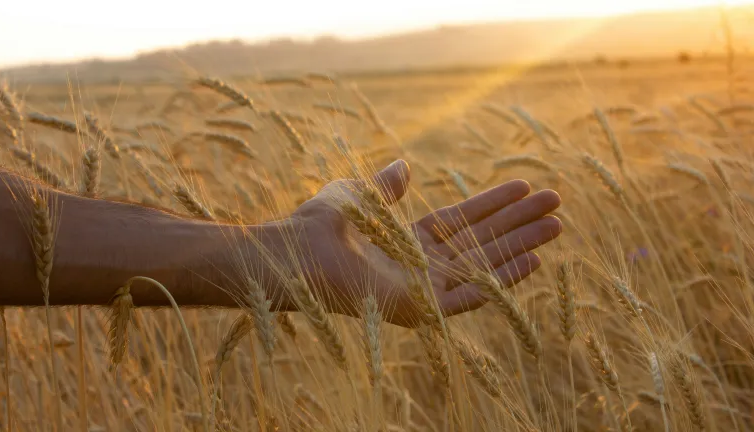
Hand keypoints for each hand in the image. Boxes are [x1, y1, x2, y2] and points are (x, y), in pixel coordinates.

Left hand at [287, 160, 561, 327]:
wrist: (296, 254)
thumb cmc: (319, 225)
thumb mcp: (359, 195)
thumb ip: (386, 187)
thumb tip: (402, 165)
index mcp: (408, 240)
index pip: (462, 221)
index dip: (494, 204)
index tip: (525, 186)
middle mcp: (421, 265)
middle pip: (482, 240)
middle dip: (519, 222)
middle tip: (557, 203)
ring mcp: (425, 288)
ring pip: (485, 265)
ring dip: (522, 246)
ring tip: (557, 226)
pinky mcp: (424, 308)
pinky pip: (472, 295)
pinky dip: (503, 279)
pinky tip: (534, 260)